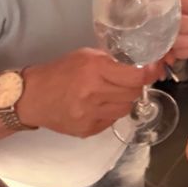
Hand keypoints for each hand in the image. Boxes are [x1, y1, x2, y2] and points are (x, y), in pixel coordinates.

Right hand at [17, 48, 161, 137]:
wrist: (32, 97)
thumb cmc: (60, 71)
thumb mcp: (86, 56)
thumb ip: (111, 60)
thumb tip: (138, 63)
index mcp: (95, 69)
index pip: (135, 76)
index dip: (149, 73)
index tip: (155, 69)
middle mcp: (94, 92)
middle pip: (134, 93)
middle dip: (137, 85)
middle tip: (132, 80)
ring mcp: (91, 114)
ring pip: (126, 108)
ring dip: (126, 99)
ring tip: (114, 92)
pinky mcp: (87, 130)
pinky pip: (112, 121)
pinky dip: (112, 112)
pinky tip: (101, 104)